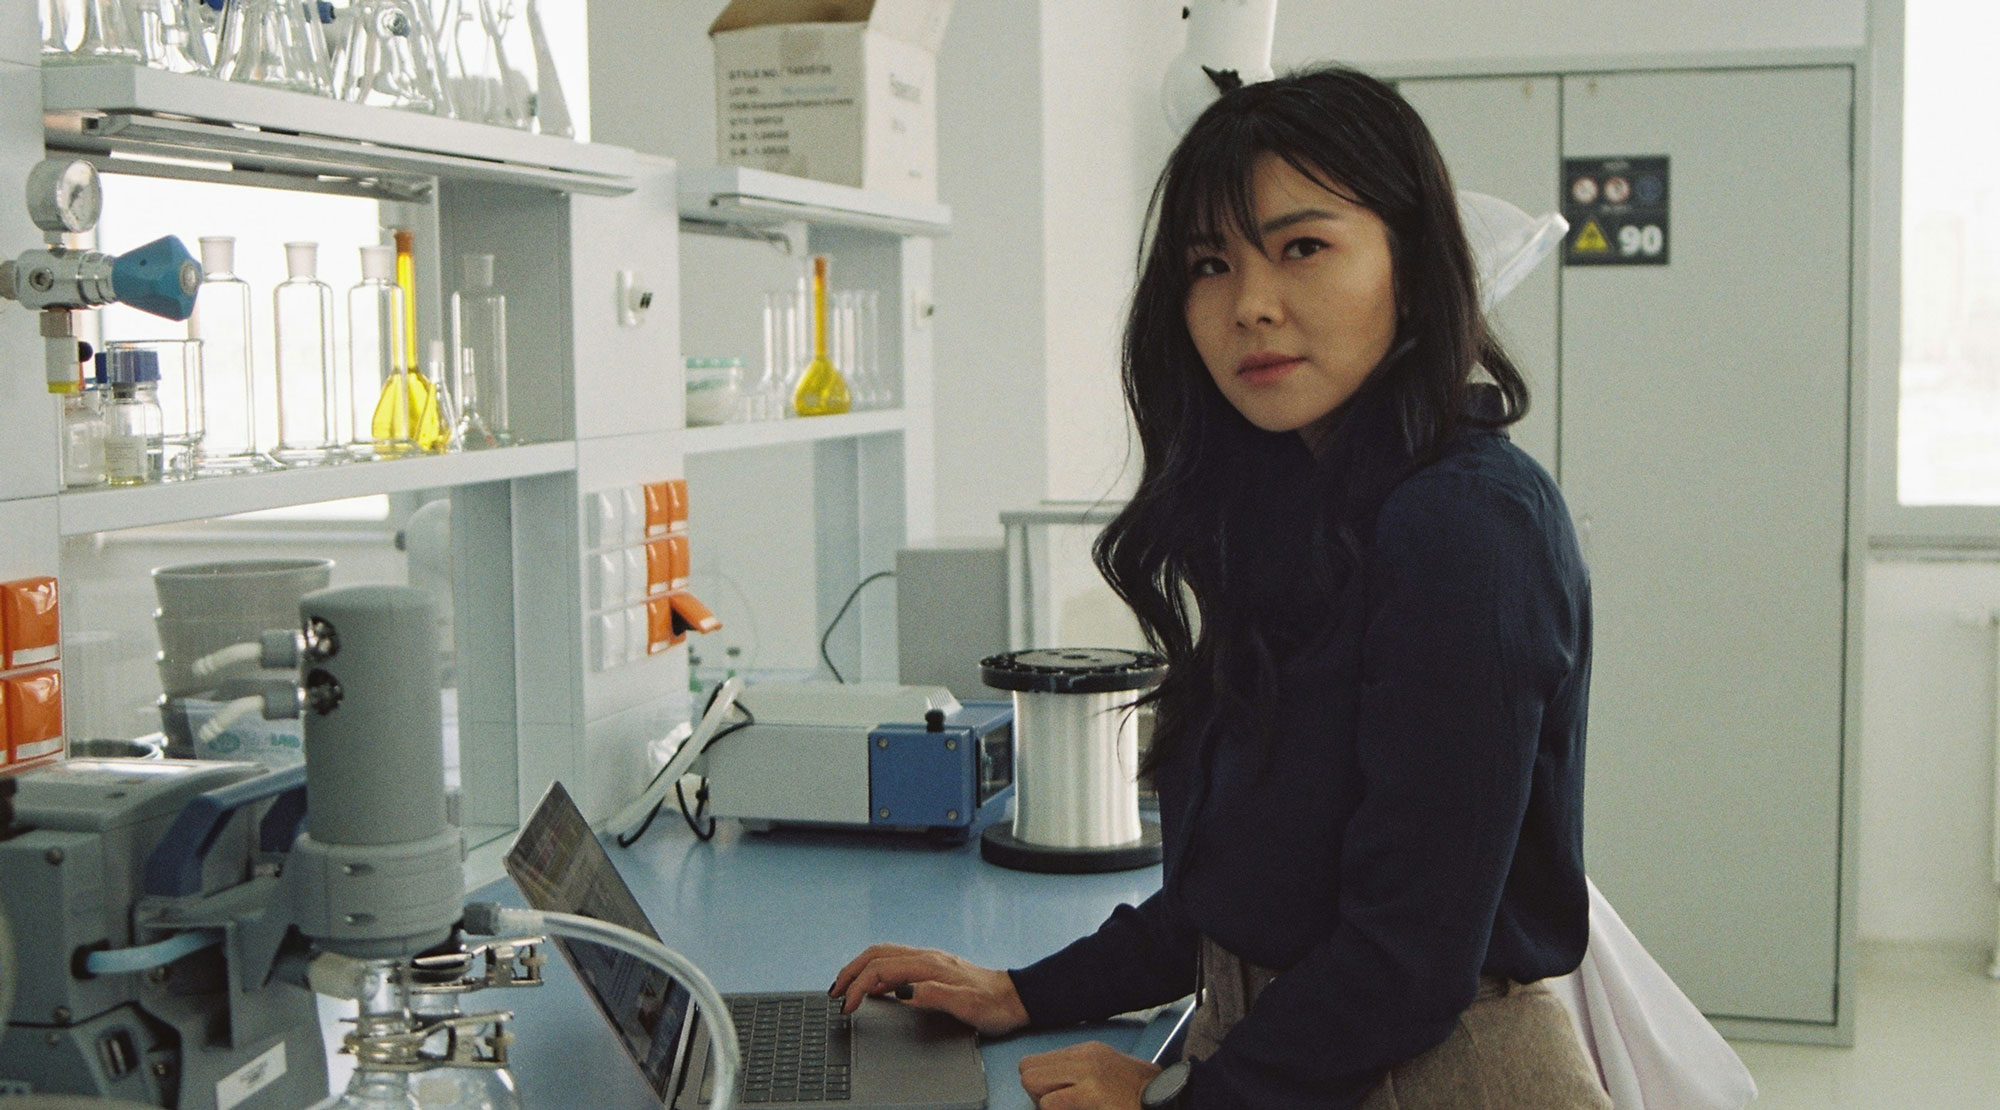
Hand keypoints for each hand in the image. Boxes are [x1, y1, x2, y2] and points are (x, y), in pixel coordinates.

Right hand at [829, 943, 1030, 1035]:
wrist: (1015, 998)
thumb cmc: (993, 1004)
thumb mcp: (965, 1004)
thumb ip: (932, 994)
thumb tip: (901, 991)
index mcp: (929, 965)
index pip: (881, 969)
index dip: (859, 986)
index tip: (847, 1006)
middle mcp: (926, 958)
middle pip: (876, 955)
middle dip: (850, 972)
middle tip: (833, 992)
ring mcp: (928, 960)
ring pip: (883, 955)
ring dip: (860, 968)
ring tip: (844, 986)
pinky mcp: (932, 967)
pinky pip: (895, 961)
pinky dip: (875, 970)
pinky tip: (873, 985)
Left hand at [1018, 1041, 1160, 1109]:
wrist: (1169, 1101)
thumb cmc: (1139, 1098)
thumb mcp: (1106, 1077)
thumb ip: (1077, 1077)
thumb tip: (1047, 1092)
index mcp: (1087, 1052)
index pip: (1037, 1062)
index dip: (1041, 1086)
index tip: (1058, 1100)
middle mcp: (1085, 1056)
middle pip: (1027, 1069)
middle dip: (1036, 1093)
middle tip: (1059, 1107)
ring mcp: (1089, 1071)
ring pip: (1032, 1082)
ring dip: (1044, 1103)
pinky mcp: (1093, 1092)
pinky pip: (1049, 1103)